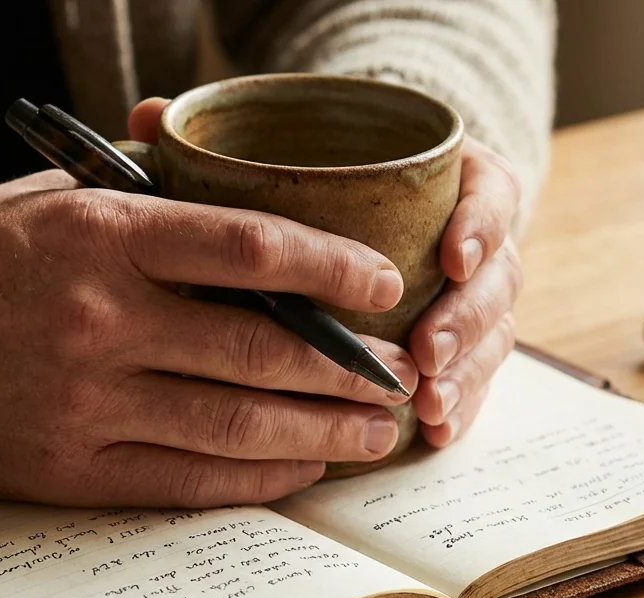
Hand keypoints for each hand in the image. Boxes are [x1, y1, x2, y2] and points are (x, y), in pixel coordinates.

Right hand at [0, 171, 416, 507]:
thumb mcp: (64, 195)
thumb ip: (160, 189)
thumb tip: (260, 184)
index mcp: (103, 235)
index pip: (252, 247)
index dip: (335, 265)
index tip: (383, 279)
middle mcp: (99, 320)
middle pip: (262, 348)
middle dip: (349, 366)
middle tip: (398, 373)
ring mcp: (84, 403)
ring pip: (236, 425)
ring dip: (323, 430)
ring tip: (376, 430)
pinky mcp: (69, 471)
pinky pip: (187, 482)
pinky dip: (258, 477)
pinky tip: (304, 465)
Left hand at [130, 103, 523, 447]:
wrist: (363, 213)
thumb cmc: (318, 183)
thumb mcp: (288, 153)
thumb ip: (226, 138)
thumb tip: (147, 118)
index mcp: (450, 179)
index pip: (489, 191)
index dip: (480, 224)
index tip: (452, 257)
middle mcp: (472, 239)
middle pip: (496, 277)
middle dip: (467, 318)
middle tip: (428, 349)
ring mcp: (474, 297)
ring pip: (491, 335)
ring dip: (466, 372)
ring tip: (429, 403)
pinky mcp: (464, 346)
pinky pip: (477, 380)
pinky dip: (461, 408)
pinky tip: (435, 434)